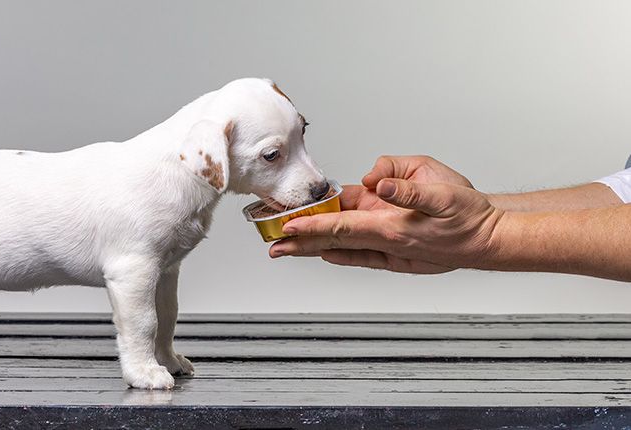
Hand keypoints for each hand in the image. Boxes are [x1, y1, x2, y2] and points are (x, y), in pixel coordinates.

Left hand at [269, 164, 503, 273]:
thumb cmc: (467, 212)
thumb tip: (376, 183)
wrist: (490, 238)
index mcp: (392, 227)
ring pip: (343, 248)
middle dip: (301, 244)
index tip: (288, 227)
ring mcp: (389, 251)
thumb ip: (405, 185)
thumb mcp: (441, 188)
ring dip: (314, 247)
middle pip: (334, 242)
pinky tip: (323, 251)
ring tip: (287, 248)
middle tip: (272, 247)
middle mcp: (386, 243)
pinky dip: (338, 250)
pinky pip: (359, 252)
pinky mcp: (396, 253)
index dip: (313, 227)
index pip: (342, 227)